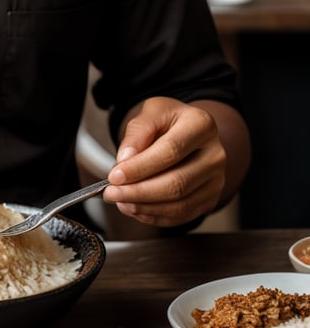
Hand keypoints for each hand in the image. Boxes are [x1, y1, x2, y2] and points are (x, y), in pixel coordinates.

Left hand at [102, 96, 227, 227]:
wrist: (187, 132)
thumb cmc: (169, 121)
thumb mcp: (151, 112)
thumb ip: (137, 132)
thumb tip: (125, 160)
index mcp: (201, 125)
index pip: (170, 151)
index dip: (140, 167)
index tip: (115, 176)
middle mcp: (214, 155)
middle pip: (177, 183)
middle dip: (139, 192)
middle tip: (112, 193)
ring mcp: (215, 180)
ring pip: (180, 204)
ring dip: (145, 207)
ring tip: (120, 201)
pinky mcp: (210, 199)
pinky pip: (181, 215)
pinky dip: (155, 216)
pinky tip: (135, 208)